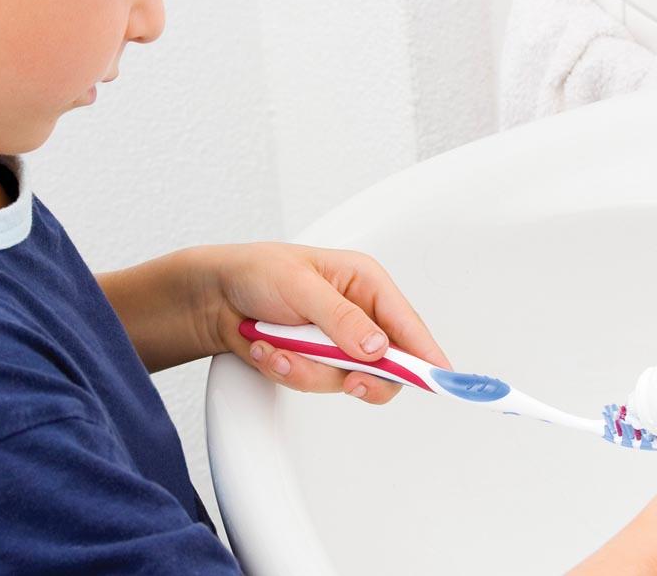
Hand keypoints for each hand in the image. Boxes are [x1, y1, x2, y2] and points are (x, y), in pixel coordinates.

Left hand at [202, 241, 452, 403]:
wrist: (214, 297)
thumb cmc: (256, 272)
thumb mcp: (300, 287)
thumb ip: (341, 318)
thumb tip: (377, 347)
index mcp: (365, 282)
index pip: (408, 324)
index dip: (427, 355)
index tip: (443, 380)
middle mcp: (359, 314)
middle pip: (387, 364)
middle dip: (358, 373)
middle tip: (349, 380)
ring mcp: (337, 342)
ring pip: (346, 379)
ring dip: (306, 368)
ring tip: (275, 345)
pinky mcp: (316, 362)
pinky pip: (315, 383)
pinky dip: (287, 370)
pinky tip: (267, 348)